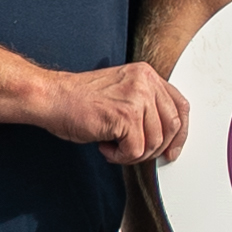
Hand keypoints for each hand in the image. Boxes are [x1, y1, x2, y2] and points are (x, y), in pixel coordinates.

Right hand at [44, 61, 186, 165]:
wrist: (52, 98)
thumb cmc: (79, 101)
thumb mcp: (121, 93)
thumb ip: (145, 106)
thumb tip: (166, 137)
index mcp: (147, 75)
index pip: (180, 106)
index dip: (180, 133)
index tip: (171, 151)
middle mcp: (146, 82)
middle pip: (172, 126)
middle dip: (155, 148)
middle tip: (132, 152)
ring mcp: (137, 97)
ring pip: (154, 143)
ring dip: (133, 154)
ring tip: (112, 146)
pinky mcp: (125, 116)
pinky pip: (135, 151)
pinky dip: (120, 157)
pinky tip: (104, 146)